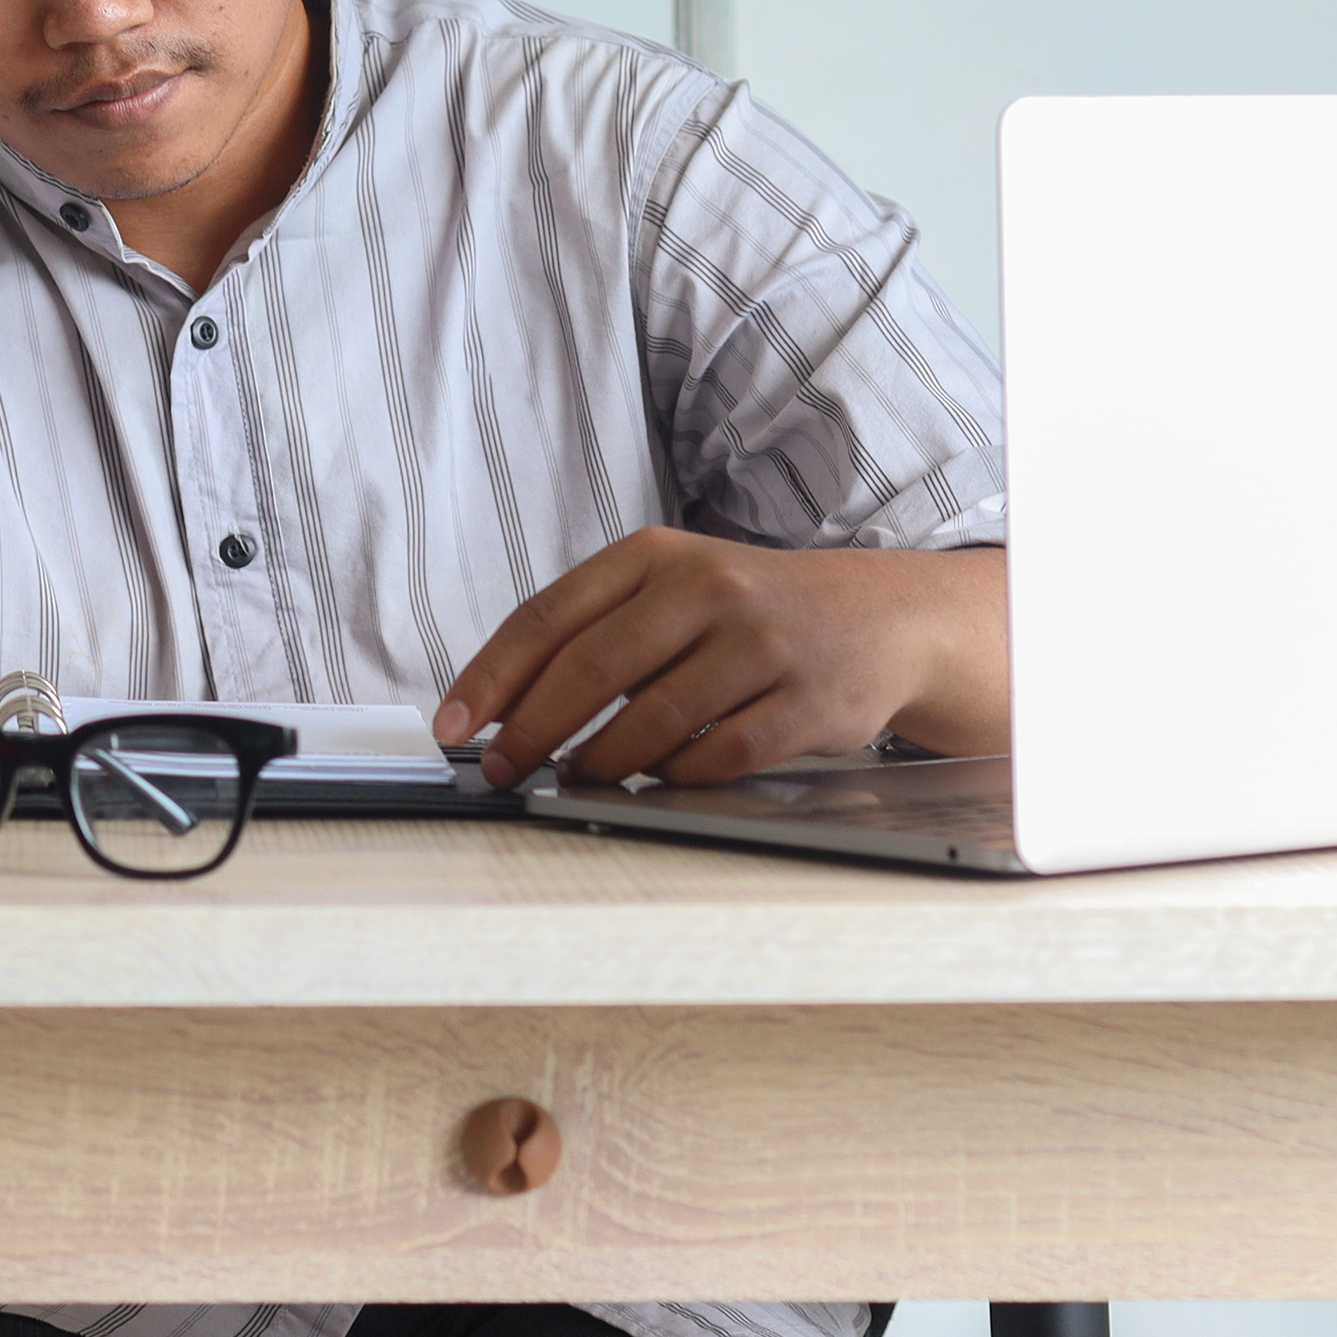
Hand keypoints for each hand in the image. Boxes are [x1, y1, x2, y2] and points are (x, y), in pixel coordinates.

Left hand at [428, 531, 1007, 789]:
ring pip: (650, 721)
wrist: (881, 616)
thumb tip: (506, 706)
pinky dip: (674, 780)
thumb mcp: (675, 586)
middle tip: (502, 770)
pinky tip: (657, 782)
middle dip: (531, 731)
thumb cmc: (753, 609)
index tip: (454, 725)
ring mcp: (760, 645)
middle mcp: (706, 588)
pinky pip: (716, 759)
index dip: (491, 677)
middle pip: (590, 669)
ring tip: (577, 780)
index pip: (548, 616)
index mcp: (656, 554)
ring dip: (600, 764)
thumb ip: (598, 631)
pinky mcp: (805, 702)